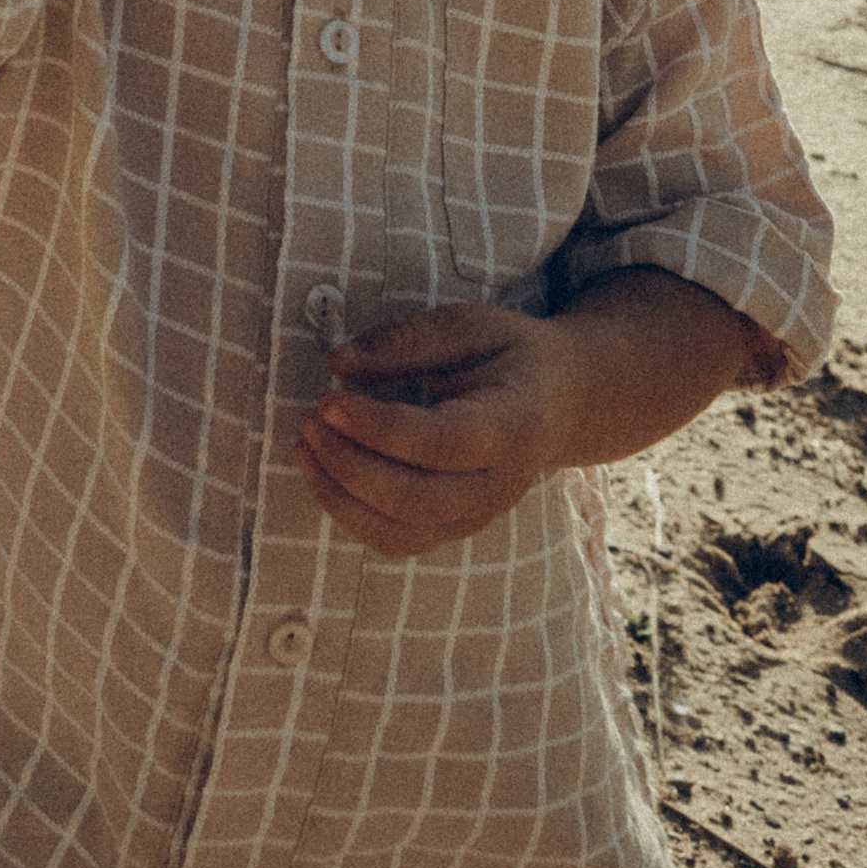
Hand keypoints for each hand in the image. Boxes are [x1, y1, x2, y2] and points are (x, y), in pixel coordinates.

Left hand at [295, 303, 588, 558]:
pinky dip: (353, 516)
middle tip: (308, 420)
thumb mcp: (469, 324)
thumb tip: (338, 363)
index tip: (329, 400)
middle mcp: (499, 485)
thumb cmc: (510, 354)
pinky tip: (324, 474)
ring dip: (341, 496)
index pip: (440, 442)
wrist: (562, 401)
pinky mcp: (457, 528)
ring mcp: (479, 516)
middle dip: (350, 465)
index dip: (378, 427)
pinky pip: (399, 542)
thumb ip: (405, 341)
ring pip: (402, 532)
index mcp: (513, 425)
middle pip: (416, 499)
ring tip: (304, 446)